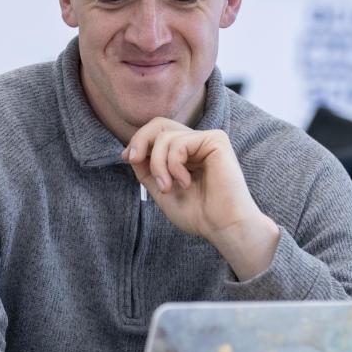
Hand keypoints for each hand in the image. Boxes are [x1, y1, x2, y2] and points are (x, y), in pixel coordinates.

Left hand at [123, 117, 279, 280]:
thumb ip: (146, 169)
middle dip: (141, 141)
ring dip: (158, 165)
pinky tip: (186, 182)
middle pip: (159, 124)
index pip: (157, 132)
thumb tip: (131, 151)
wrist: (222, 227)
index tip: (128, 158)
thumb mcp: (161, 189)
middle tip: (134, 160)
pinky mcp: (216, 140)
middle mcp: (196, 143)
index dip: (138, 141)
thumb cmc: (197, 214)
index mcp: (185, 153)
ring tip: (167, 187)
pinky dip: (174, 165)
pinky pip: (180, 143)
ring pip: (165, 137)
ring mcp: (207, 140)